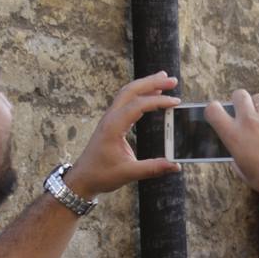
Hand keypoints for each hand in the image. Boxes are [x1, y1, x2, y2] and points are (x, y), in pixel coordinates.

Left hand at [66, 72, 182, 197]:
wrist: (82, 178)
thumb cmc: (101, 175)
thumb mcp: (128, 173)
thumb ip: (153, 168)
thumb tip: (176, 165)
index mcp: (113, 127)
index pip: (137, 106)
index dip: (157, 101)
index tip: (176, 102)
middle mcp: (110, 118)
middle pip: (130, 90)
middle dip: (152, 82)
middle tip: (172, 80)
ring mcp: (110, 118)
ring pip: (128, 92)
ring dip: (146, 84)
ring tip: (164, 79)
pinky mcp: (112, 122)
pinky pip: (127, 101)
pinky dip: (141, 94)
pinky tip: (153, 94)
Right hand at [205, 90, 258, 191]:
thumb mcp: (242, 170)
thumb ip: (236, 155)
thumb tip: (238, 149)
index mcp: (233, 135)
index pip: (213, 109)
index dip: (214, 109)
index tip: (220, 113)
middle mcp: (249, 121)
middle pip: (239, 95)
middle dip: (240, 101)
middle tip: (246, 111)